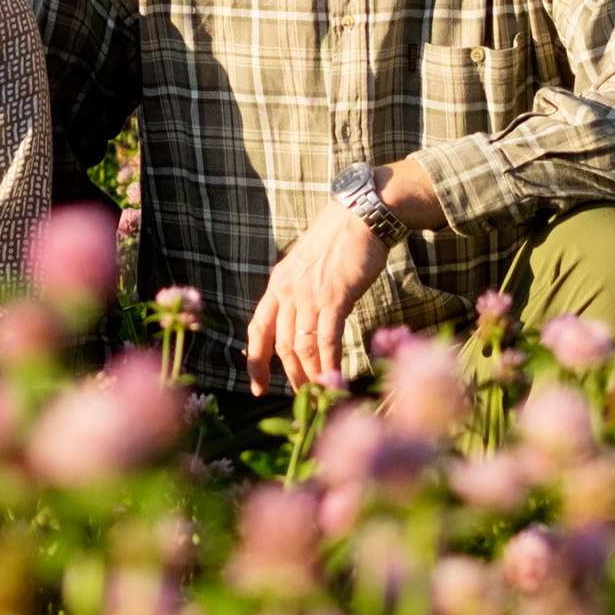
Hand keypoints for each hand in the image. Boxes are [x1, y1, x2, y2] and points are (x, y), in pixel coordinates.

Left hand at [245, 200, 390, 395]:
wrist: (359, 216)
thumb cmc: (338, 241)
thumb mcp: (306, 266)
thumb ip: (300, 293)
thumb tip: (304, 324)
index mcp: (277, 284)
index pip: (257, 329)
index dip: (255, 361)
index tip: (257, 387)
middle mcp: (287, 291)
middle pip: (281, 345)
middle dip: (291, 376)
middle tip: (303, 398)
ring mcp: (309, 295)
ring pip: (303, 347)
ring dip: (312, 375)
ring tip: (320, 395)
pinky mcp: (334, 297)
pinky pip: (327, 339)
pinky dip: (330, 364)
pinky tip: (334, 380)